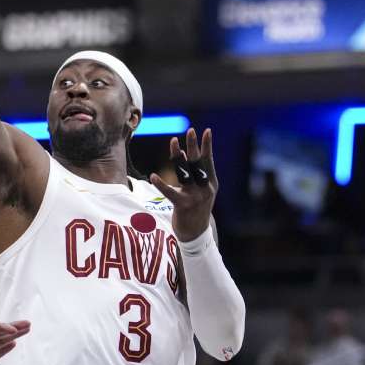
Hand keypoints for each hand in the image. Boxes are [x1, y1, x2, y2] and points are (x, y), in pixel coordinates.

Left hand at [149, 127, 217, 241]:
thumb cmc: (196, 209)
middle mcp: (205, 188)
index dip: (207, 145)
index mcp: (211, 183)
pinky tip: (153, 176)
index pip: (208, 161)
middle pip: (198, 162)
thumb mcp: (200, 191)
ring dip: (178, 156)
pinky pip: (170, 192)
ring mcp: (195, 196)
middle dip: (194, 145)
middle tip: (191, 130)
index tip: (206, 131)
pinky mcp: (183, 205)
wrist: (196, 234)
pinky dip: (161, 184)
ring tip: (173, 141)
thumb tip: (184, 155)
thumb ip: (194, 175)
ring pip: (185, 172)